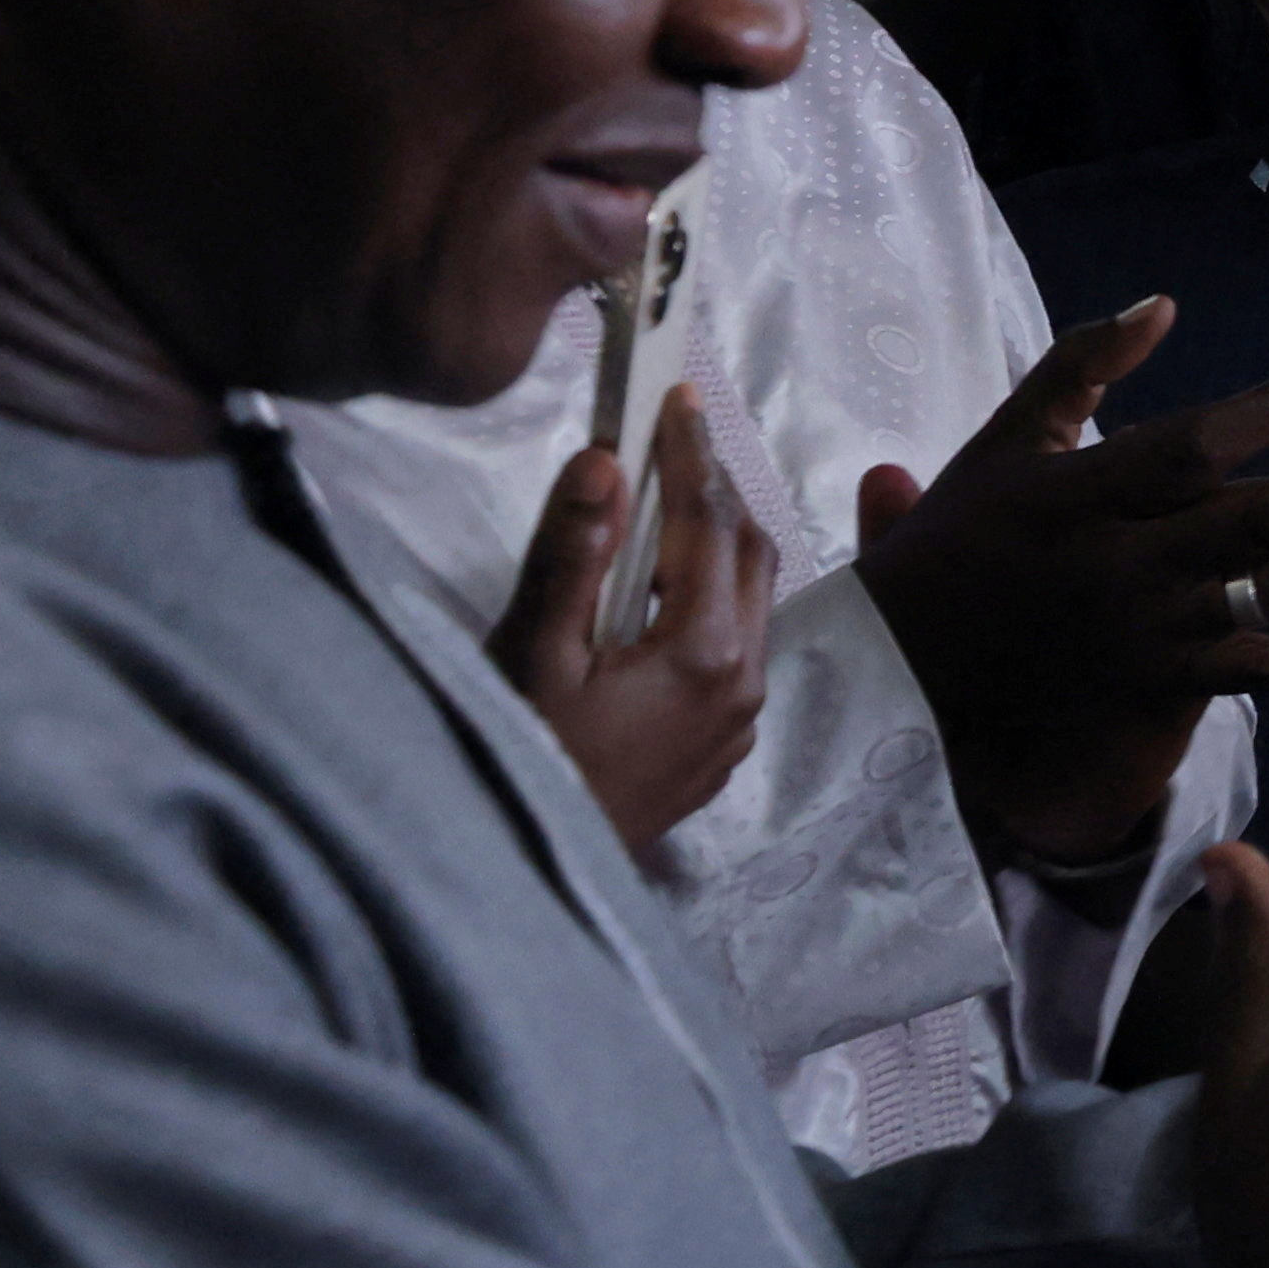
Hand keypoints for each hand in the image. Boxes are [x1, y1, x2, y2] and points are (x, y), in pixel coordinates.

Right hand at [492, 389, 777, 859]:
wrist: (519, 871)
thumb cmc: (517, 758)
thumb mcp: (531, 651)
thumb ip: (572, 552)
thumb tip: (606, 461)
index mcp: (704, 654)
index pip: (710, 523)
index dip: (690, 451)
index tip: (674, 396)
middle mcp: (742, 684)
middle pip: (751, 553)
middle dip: (714, 489)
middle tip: (667, 441)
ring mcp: (739, 720)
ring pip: (750, 600)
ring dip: (713, 543)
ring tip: (656, 503)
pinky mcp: (721, 743)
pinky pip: (735, 645)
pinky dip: (707, 597)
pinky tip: (653, 589)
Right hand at [853, 297, 1268, 874]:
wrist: (903, 673)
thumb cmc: (963, 539)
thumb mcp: (1004, 443)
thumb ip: (1081, 368)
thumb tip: (1163, 303)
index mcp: (1083, 492)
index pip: (1188, 447)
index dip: (1268, 413)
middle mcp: (1125, 563)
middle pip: (1261, 518)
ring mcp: (1150, 630)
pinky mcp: (1162, 685)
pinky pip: (1261, 677)